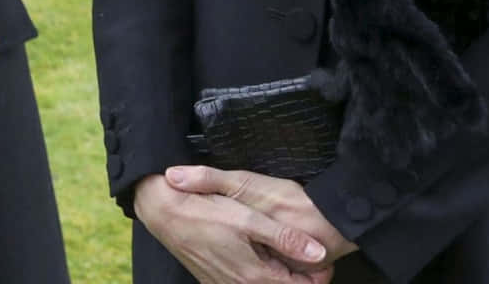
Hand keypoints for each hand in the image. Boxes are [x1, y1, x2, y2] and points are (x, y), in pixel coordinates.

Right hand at [133, 173, 333, 283]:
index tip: (323, 261)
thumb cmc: (208, 212)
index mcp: (255, 276)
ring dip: (277, 277)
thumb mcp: (251, 219)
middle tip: (308, 256)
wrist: (165, 213)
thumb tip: (319, 254)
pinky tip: (255, 256)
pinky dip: (256, 276)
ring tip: (282, 254)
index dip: (317, 276)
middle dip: (299, 277)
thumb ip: (286, 238)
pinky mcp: (213, 280)